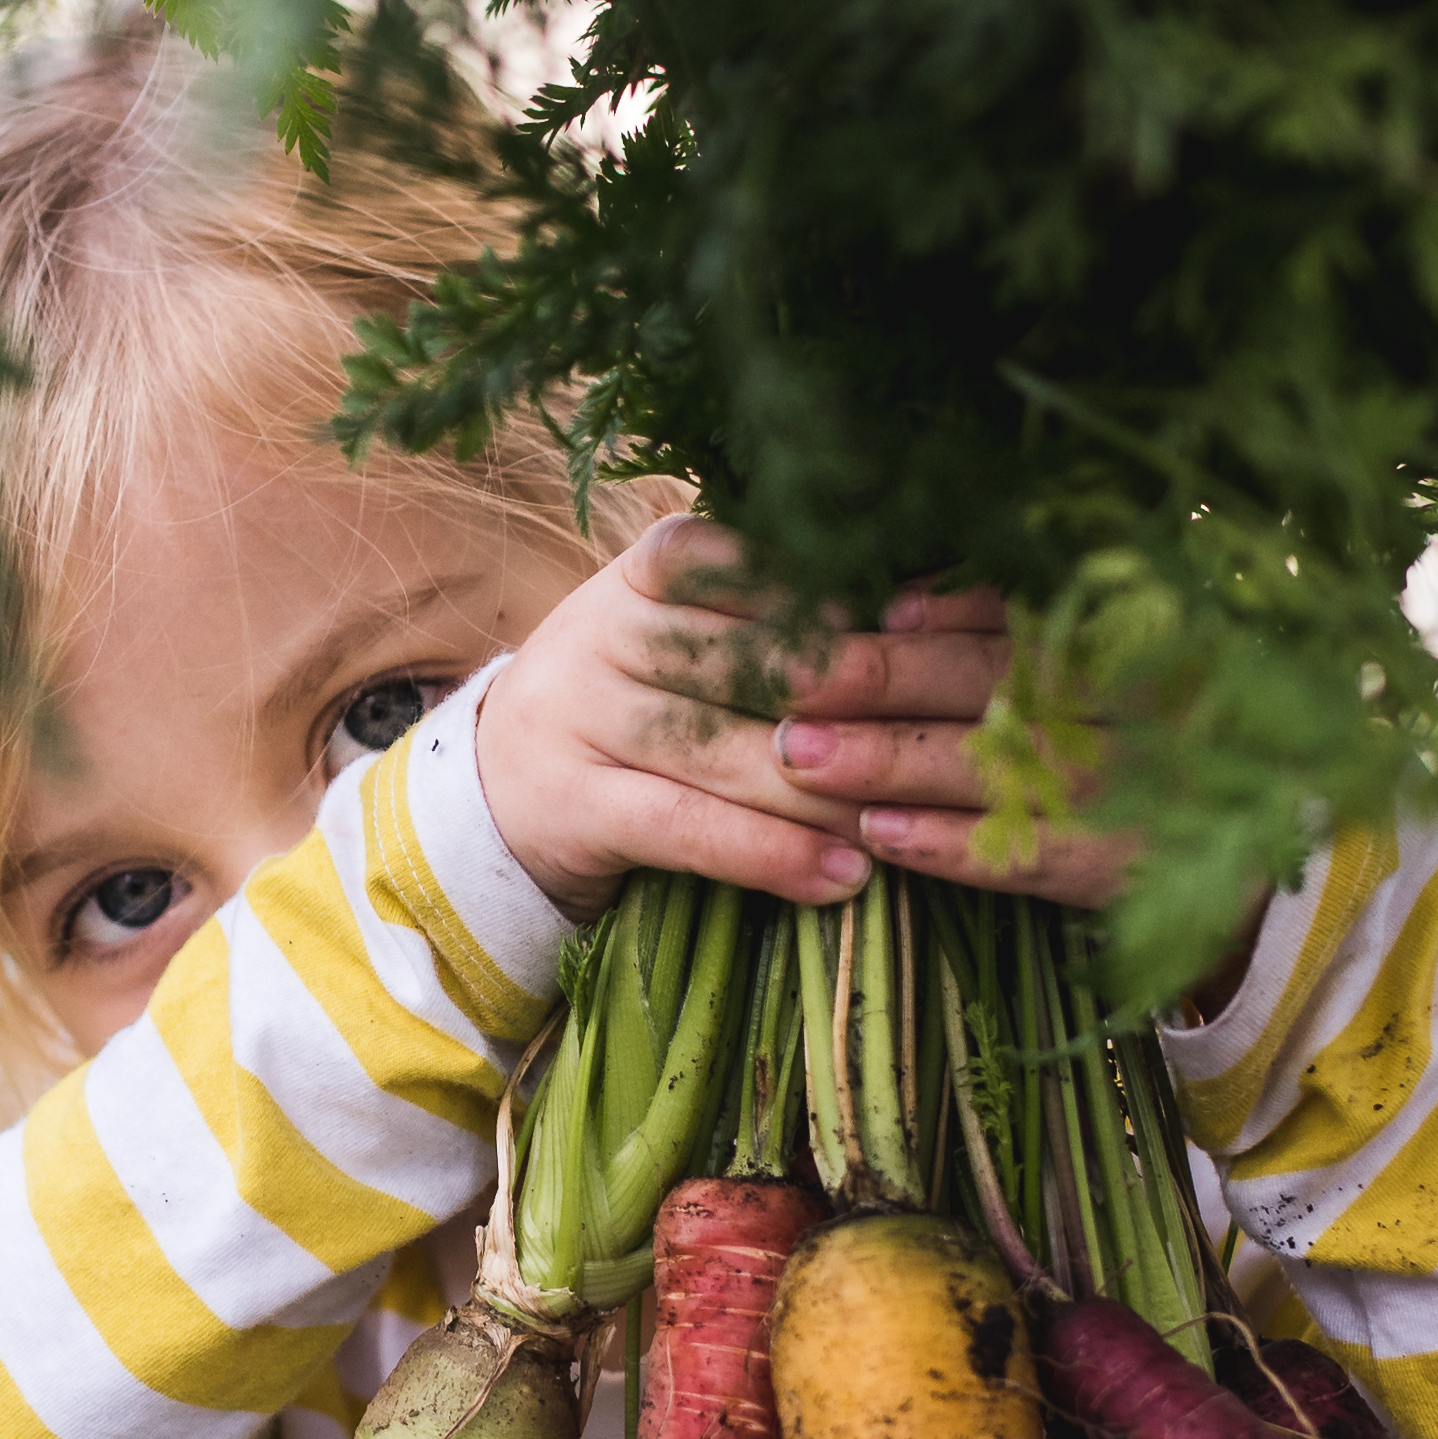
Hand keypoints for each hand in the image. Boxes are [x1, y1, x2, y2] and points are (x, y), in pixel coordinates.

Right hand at [475, 523, 1133, 917]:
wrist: (497, 782)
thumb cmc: (637, 694)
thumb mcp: (682, 628)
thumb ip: (771, 609)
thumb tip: (924, 602)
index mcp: (645, 571)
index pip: (747, 561)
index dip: (831, 596)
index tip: (911, 627)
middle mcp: (606, 631)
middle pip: (748, 660)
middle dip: (850, 702)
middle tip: (941, 737)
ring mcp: (584, 718)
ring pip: (726, 750)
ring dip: (828, 793)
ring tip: (909, 822)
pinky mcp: (578, 805)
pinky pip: (690, 829)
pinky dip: (771, 855)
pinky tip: (841, 877)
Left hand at [765, 585, 1146, 912]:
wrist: (1246, 822)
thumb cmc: (1140, 720)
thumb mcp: (1093, 649)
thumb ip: (1005, 618)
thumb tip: (900, 605)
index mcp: (1134, 636)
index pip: (1019, 622)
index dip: (929, 618)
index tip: (846, 616)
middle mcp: (1143, 706)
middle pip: (1000, 688)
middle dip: (887, 683)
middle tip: (790, 682)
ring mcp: (1137, 792)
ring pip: (1005, 772)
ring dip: (898, 765)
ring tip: (804, 759)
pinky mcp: (1121, 869)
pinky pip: (1028, 857)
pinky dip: (952, 845)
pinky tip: (880, 834)